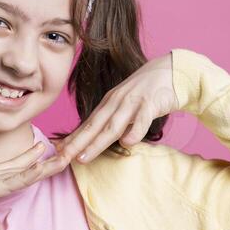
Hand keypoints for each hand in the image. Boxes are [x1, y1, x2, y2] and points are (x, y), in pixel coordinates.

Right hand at [0, 140, 71, 229]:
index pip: (9, 169)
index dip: (25, 161)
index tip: (40, 151)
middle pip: (22, 166)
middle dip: (42, 158)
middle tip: (62, 148)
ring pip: (24, 171)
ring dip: (46, 165)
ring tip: (65, 155)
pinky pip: (15, 180)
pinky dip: (31, 173)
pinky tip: (45, 166)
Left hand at [54, 52, 175, 162]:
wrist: (171, 71)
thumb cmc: (147, 92)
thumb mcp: (125, 105)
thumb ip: (113, 120)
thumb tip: (98, 139)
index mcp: (109, 103)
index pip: (87, 124)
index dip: (72, 139)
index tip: (58, 152)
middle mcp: (117, 102)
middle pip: (94, 126)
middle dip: (76, 144)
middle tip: (62, 159)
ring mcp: (133, 102)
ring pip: (113, 126)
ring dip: (97, 142)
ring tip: (84, 157)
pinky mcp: (151, 103)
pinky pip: (142, 120)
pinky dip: (135, 132)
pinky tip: (127, 143)